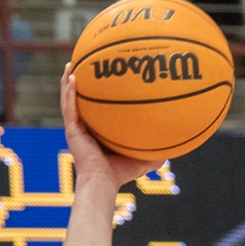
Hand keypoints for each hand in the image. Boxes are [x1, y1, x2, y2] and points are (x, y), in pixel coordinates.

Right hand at [60, 70, 163, 189]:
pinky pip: (70, 107)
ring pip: (69, 99)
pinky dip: (70, 92)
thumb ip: (156, 152)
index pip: (93, 108)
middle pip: (78, 99)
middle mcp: (83, 127)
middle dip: (78, 81)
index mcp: (94, 131)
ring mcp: (75, 128)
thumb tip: (175, 147)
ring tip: (72, 64)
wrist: (103, 182)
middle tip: (82, 63)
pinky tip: (73, 78)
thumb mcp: (142, 159)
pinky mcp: (71, 130)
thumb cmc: (120, 174)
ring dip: (69, 80)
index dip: (94, 93)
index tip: (101, 77)